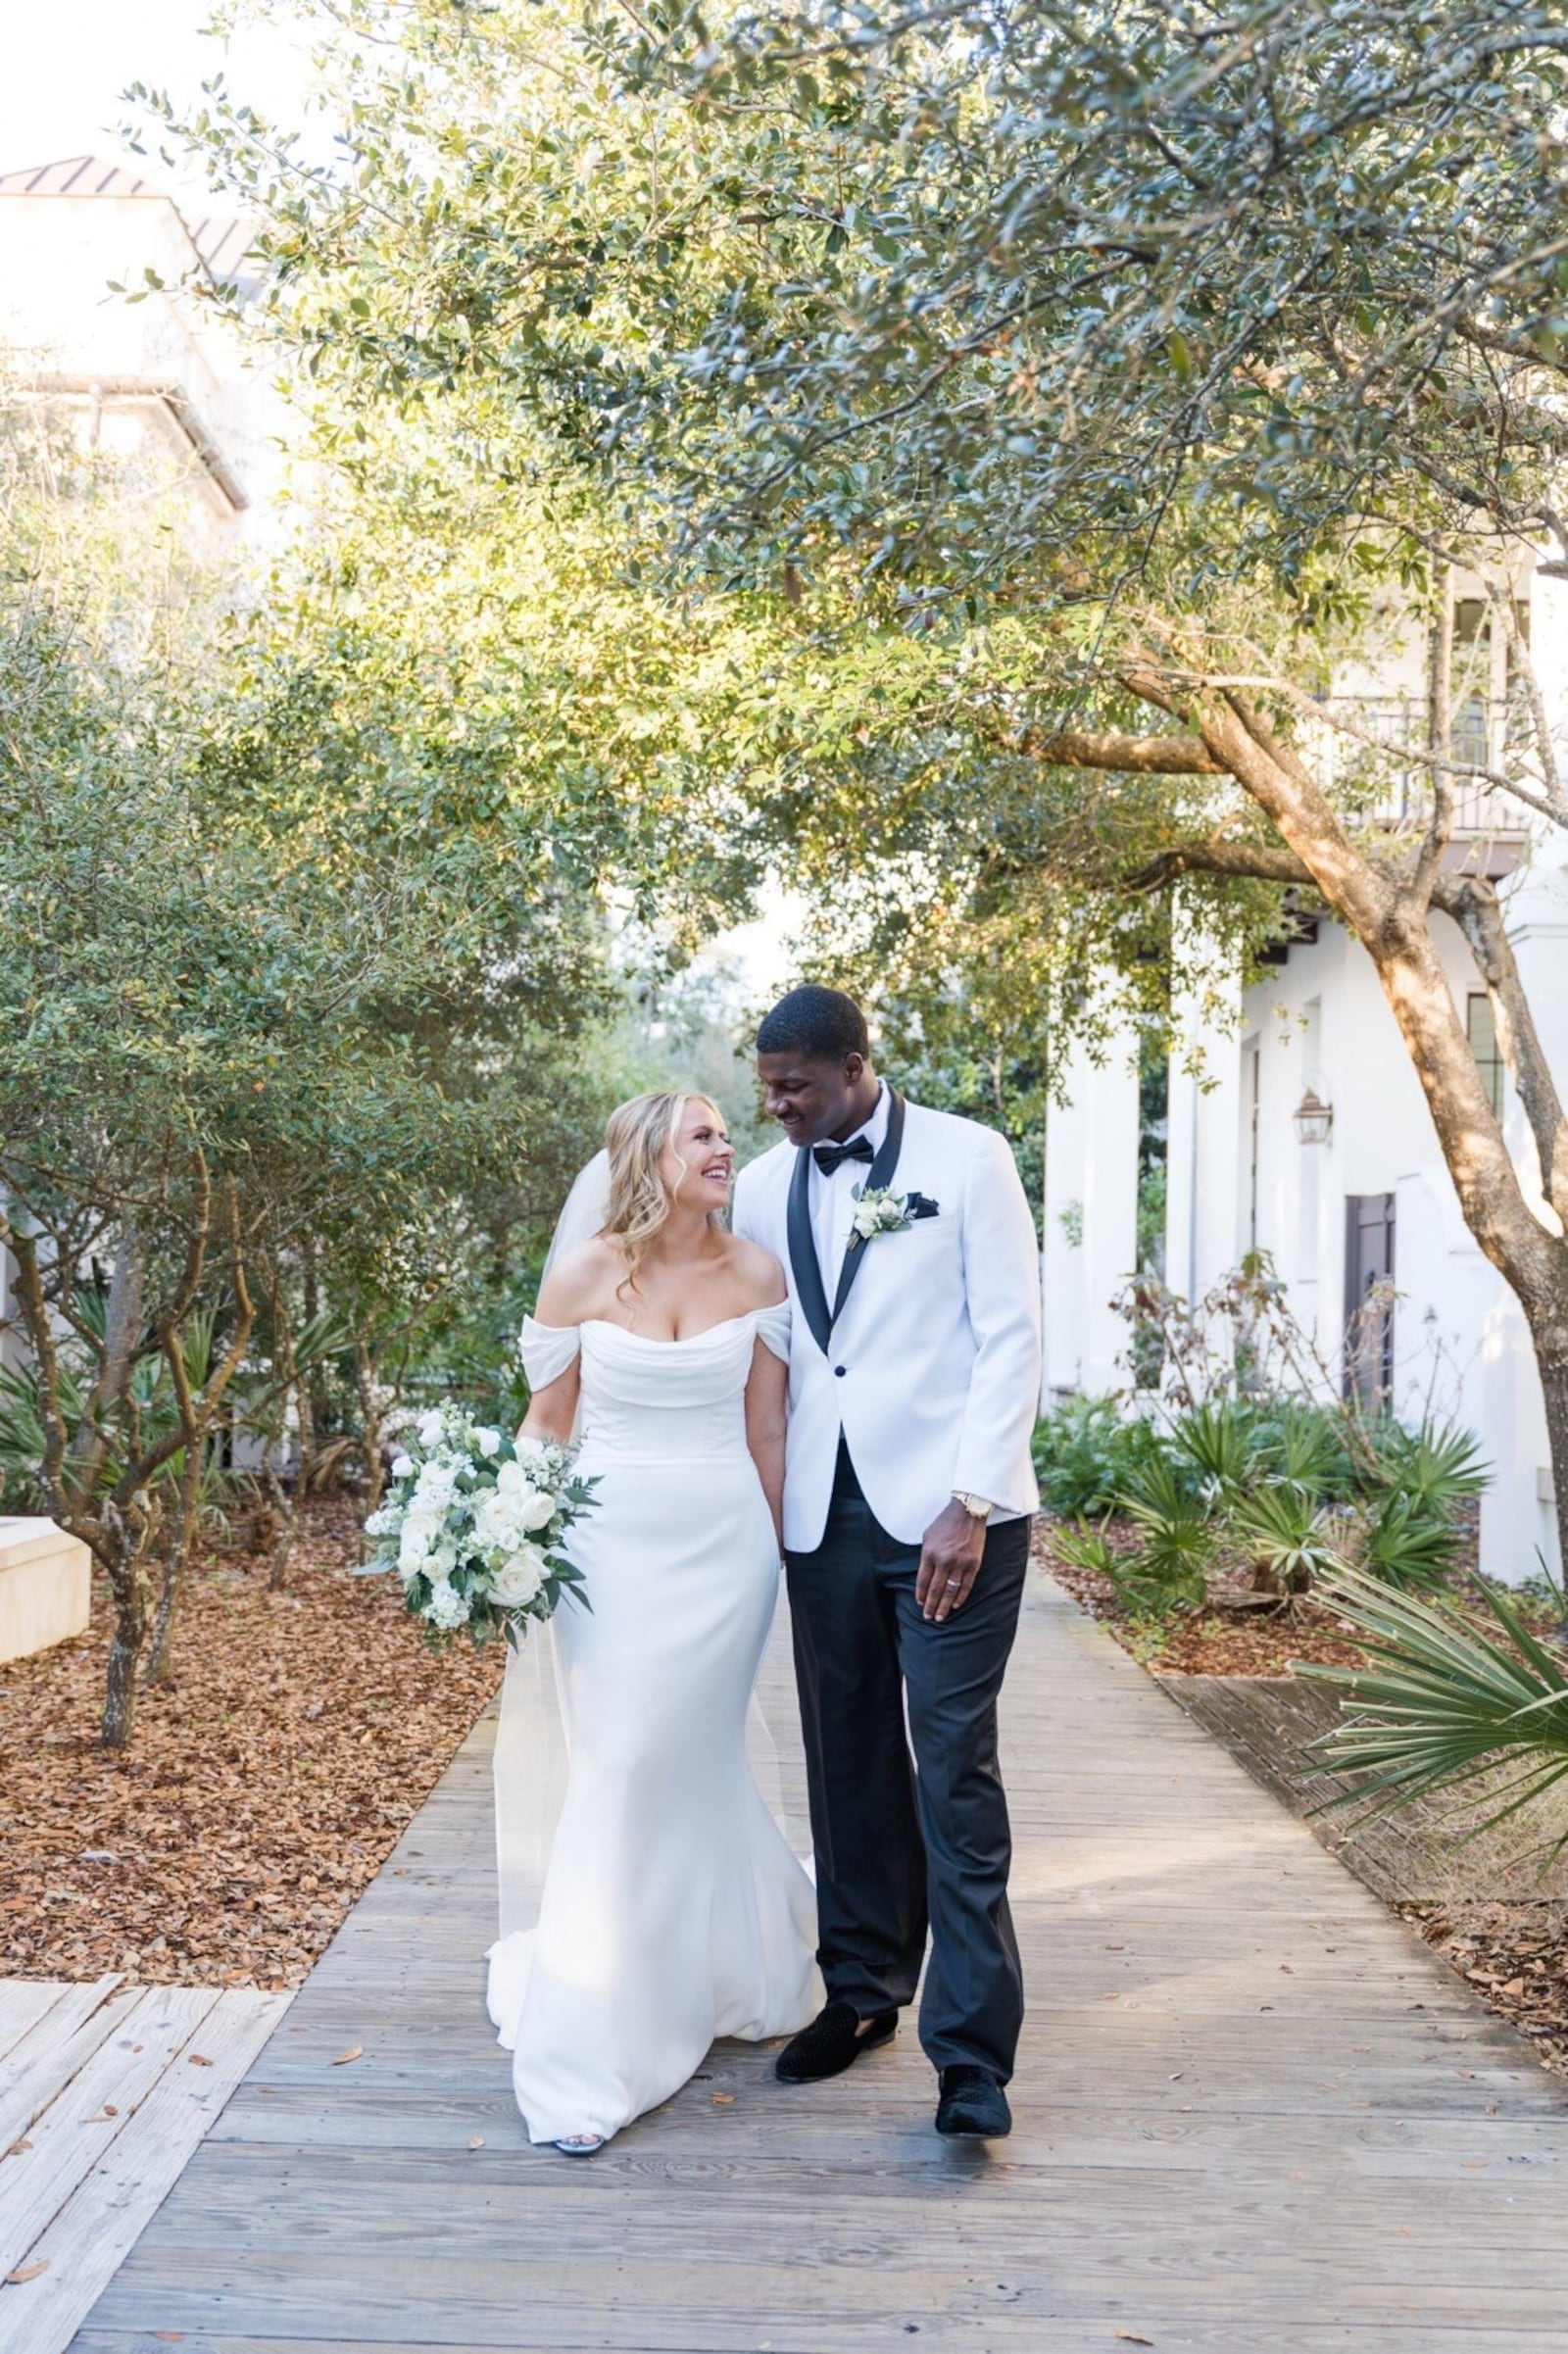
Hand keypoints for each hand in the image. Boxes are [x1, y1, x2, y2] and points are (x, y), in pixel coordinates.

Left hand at [916, 1499, 986, 1623]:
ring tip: (941, 1617)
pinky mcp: (974, 1563)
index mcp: (929, 1553)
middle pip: (935, 1590)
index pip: (922, 1581)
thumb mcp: (928, 1537)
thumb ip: (926, 1556)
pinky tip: (956, 1605)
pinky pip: (966, 1585)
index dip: (920, 1595)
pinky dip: (960, 1597)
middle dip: (931, 1606)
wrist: (967, 1512)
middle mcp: (943, 1560)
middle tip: (928, 1617)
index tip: (920, 1604)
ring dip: (945, 1606)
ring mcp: (960, 1562)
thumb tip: (925, 1575)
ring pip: (951, 1591)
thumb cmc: (945, 1523)